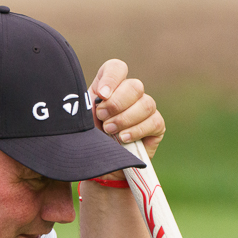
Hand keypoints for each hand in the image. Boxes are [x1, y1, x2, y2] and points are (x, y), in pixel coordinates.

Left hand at [88, 59, 166, 173]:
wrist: (101, 168)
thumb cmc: (89, 142)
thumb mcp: (82, 122)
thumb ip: (87, 106)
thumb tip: (97, 98)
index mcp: (109, 88)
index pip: (116, 68)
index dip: (111, 78)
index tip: (101, 95)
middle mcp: (130, 95)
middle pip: (134, 85)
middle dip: (116, 103)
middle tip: (102, 118)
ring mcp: (145, 109)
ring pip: (146, 103)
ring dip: (125, 118)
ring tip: (110, 131)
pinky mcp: (156, 125)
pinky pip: (153, 121)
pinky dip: (137, 130)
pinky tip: (124, 138)